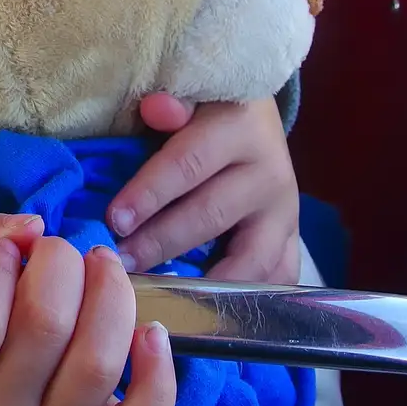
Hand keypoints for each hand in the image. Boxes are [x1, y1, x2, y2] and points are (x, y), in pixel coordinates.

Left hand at [107, 96, 299, 282]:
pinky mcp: (292, 240)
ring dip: (202, 282)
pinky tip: (208, 311)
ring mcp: (286, 213)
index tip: (115, 220)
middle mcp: (269, 173)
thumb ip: (173, 104)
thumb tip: (156, 107)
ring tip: (158, 293)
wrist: (255, 116)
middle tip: (122, 261)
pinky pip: (276, 279)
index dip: (149, 193)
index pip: (188, 164)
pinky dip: (246, 300)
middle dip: (160, 242)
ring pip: (249, 259)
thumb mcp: (190, 94)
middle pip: (210, 215)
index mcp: (240, 129)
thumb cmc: (205, 108)